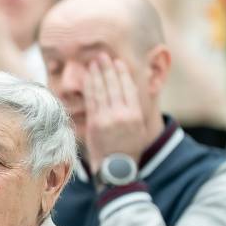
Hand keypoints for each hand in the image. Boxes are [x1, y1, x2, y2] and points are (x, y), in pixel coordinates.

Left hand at [83, 54, 147, 173]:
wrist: (116, 169)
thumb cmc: (127, 150)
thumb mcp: (137, 129)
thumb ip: (132, 110)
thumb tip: (126, 93)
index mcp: (136, 114)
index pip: (129, 88)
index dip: (122, 73)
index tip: (118, 62)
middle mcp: (123, 114)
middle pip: (115, 85)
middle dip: (108, 68)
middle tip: (102, 55)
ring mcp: (108, 119)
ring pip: (102, 91)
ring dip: (97, 74)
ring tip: (93, 62)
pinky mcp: (95, 123)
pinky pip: (92, 101)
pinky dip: (90, 88)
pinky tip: (88, 78)